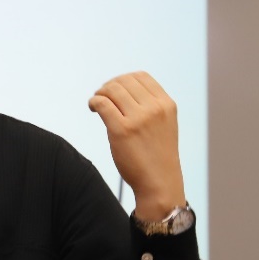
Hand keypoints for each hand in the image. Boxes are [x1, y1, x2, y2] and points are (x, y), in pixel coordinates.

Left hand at [88, 71, 185, 221]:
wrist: (159, 183)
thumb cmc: (157, 155)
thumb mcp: (163, 124)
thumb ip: (149, 106)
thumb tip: (120, 88)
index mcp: (166, 104)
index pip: (141, 76)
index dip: (123, 79)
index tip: (114, 90)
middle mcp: (155, 108)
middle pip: (123, 81)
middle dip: (109, 86)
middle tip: (102, 97)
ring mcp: (139, 119)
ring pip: (111, 90)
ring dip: (99, 93)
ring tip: (96, 104)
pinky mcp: (122, 130)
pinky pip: (102, 104)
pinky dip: (93, 102)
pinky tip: (92, 108)